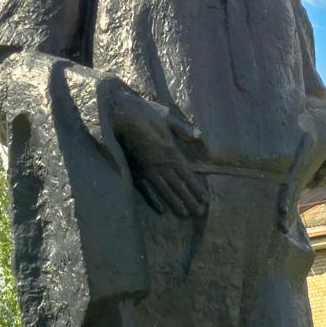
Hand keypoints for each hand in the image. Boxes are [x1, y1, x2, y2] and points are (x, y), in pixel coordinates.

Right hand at [114, 95, 205, 216]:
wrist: (120, 115)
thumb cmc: (144, 112)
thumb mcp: (167, 117)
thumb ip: (182, 128)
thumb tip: (198, 135)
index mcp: (172, 152)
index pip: (188, 176)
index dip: (196, 189)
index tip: (205, 199)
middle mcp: (162, 164)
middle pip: (179, 187)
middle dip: (190, 200)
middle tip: (199, 212)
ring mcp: (148, 170)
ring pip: (164, 191)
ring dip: (176, 203)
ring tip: (185, 214)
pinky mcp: (135, 172)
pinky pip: (146, 190)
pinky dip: (154, 201)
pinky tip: (161, 210)